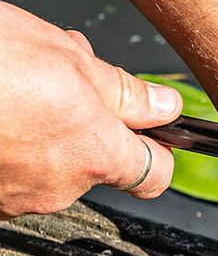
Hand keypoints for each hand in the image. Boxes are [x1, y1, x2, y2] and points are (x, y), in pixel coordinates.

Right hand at [0, 2, 181, 218]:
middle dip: (89, 124)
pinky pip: (15, 172)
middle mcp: (60, 187)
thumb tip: (165, 107)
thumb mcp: (67, 57)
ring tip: (17, 89)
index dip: (159, 150)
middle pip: (98, 163)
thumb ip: (125, 91)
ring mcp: (17, 198)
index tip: (155, 133)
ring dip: (47, 132)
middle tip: (62, 81)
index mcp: (95, 153)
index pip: (155, 173)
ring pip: (53, 165)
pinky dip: (12, 147)